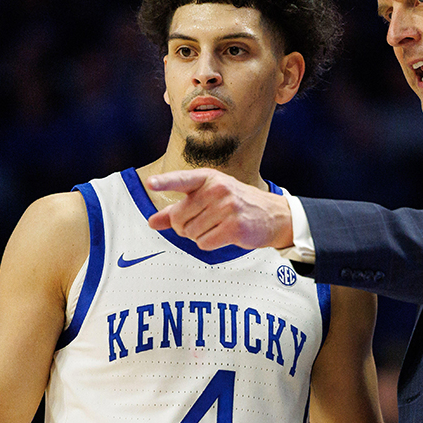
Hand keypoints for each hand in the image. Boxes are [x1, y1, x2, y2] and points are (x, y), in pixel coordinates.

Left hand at [145, 168, 293, 250]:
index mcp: (207, 178)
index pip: (181, 180)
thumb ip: (176, 210)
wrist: (272, 214)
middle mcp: (217, 189)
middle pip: (179, 218)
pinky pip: (204, 243)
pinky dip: (209, 244)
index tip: (151, 183)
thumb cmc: (235, 204)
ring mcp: (227, 207)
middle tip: (202, 222)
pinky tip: (223, 234)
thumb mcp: (206, 199)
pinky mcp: (234, 226)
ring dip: (198, 236)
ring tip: (216, 226)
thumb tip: (152, 221)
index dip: (165, 182)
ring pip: (191, 233)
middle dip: (184, 226)